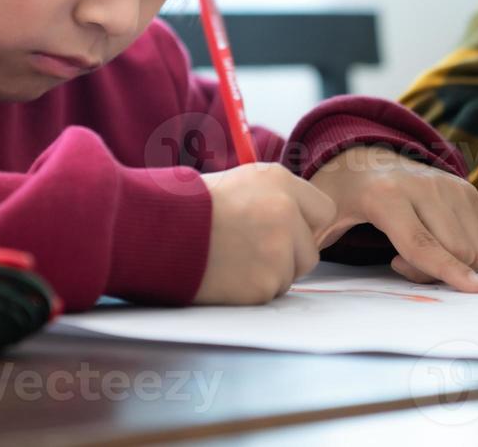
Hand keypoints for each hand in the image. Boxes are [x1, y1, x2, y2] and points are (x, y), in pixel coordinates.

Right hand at [193, 163, 337, 304]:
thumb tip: (296, 222)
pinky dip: (250, 290)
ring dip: (267, 274)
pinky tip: (225, 275)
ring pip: (290, 275)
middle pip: (310, 250)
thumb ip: (274, 199)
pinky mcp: (264, 284)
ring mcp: (278, 251)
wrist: (154, 232)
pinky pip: (269, 294)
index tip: (285, 233)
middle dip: (288, 256)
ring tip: (231, 261)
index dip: (304, 226)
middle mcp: (286, 213)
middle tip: (252, 253)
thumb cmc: (187, 206)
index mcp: (280, 182)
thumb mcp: (238, 183)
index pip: (323, 211)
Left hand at [308, 144, 477, 292]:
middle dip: (435, 274)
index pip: (421, 243)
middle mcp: (423, 185)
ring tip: (416, 251)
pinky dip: (461, 252)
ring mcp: (448, 185)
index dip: (446, 270)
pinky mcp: (466, 189)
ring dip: (451, 265)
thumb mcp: (322, 218)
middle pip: (454, 252)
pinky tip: (432, 238)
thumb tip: (297, 265)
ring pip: (474, 249)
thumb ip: (313, 242)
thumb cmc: (341, 196)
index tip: (474, 291)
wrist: (364, 156)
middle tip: (401, 264)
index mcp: (385, 196)